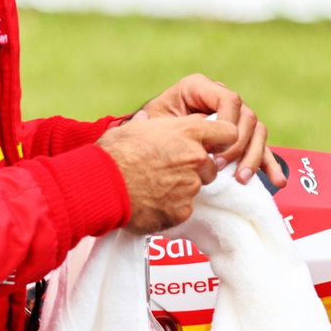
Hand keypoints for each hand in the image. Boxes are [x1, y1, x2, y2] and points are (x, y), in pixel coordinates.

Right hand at [98, 115, 238, 232]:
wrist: (101, 186)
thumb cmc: (114, 153)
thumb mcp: (134, 128)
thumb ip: (152, 124)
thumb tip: (148, 119)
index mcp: (188, 132)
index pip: (229, 133)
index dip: (221, 140)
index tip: (211, 146)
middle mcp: (195, 158)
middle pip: (211, 166)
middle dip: (196, 170)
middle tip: (168, 170)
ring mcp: (190, 186)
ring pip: (196, 188)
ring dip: (182, 189)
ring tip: (154, 186)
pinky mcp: (182, 211)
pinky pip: (183, 209)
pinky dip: (171, 208)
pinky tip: (151, 202)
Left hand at [135, 73, 285, 188]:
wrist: (151, 140)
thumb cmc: (150, 128)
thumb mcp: (152, 120)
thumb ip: (157, 121)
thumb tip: (162, 125)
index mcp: (200, 88)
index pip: (229, 99)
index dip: (228, 124)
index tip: (213, 150)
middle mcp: (223, 99)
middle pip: (247, 118)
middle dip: (237, 146)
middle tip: (219, 168)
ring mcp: (235, 119)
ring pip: (258, 133)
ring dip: (253, 157)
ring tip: (241, 180)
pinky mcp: (242, 139)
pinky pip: (263, 149)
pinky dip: (271, 165)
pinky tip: (277, 182)